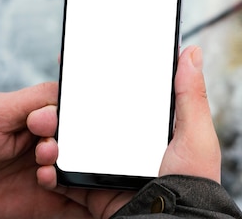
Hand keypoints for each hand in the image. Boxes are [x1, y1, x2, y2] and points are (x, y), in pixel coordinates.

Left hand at [0, 82, 91, 217]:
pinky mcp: (56, 199)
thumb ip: (37, 98)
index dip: (74, 115)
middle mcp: (56, 142)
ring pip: (86, 167)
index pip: (78, 111)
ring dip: (69, 164)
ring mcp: (57, 171)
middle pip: (87, 139)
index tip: (51, 121)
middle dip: (73, 141)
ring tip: (43, 165)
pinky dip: (75, 190)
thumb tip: (69, 94)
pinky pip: (80, 197)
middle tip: (46, 146)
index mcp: (47, 116)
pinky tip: (46, 181)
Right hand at [32, 45, 220, 218]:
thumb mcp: (196, 134)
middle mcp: (128, 145)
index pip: (124, 96)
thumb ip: (191, 95)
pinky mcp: (94, 189)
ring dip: (56, 136)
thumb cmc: (192, 180)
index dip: (104, 79)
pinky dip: (52, 170)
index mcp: (152, 129)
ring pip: (74, 145)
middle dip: (69, 107)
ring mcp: (109, 166)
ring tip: (46, 125)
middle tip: (55, 96)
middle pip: (93, 119)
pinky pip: (66, 177)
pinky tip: (47, 161)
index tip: (83, 59)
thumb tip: (192, 51)